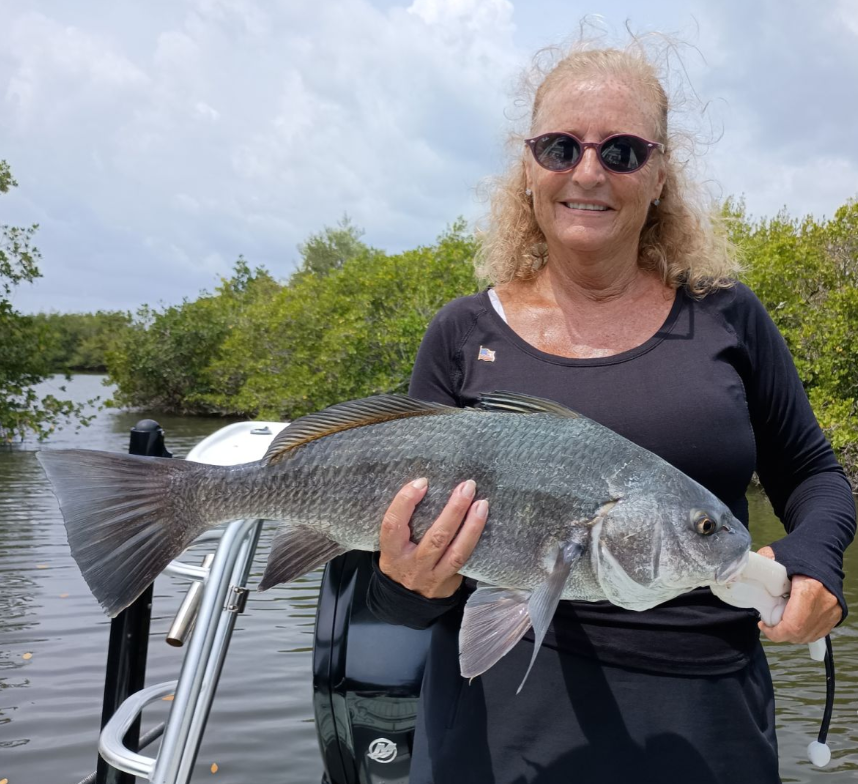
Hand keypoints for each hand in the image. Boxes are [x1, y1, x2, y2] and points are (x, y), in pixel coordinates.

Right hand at [378, 477, 487, 598]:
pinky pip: (465, 560)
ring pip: (456, 552)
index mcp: (392, 553)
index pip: (393, 525)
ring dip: (472, 526)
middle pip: (436, 538)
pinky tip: (482, 521)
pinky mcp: (449, 584)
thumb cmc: (400, 561)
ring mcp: (433, 577)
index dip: (406, 502)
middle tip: (467, 487)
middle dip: (454, 510)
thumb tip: (424, 486)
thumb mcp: (392, 546)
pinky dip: (474, 539)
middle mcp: (412, 566)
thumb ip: (403, 523)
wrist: (404, 601)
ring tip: (481, 504)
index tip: (422, 482)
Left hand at [756, 546, 841, 642]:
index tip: (762, 624)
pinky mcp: (836, 613)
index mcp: (810, 589)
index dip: (776, 632)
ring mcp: (833, 610)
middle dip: (781, 634)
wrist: (823, 548)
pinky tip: (791, 622)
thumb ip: (759, 565)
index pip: (794, 624)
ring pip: (809, 635)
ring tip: (778, 622)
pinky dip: (803, 632)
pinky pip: (818, 631)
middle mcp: (825, 603)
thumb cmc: (799, 550)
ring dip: (791, 634)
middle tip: (767, 624)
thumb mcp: (775, 553)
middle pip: (800, 633)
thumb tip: (737, 571)